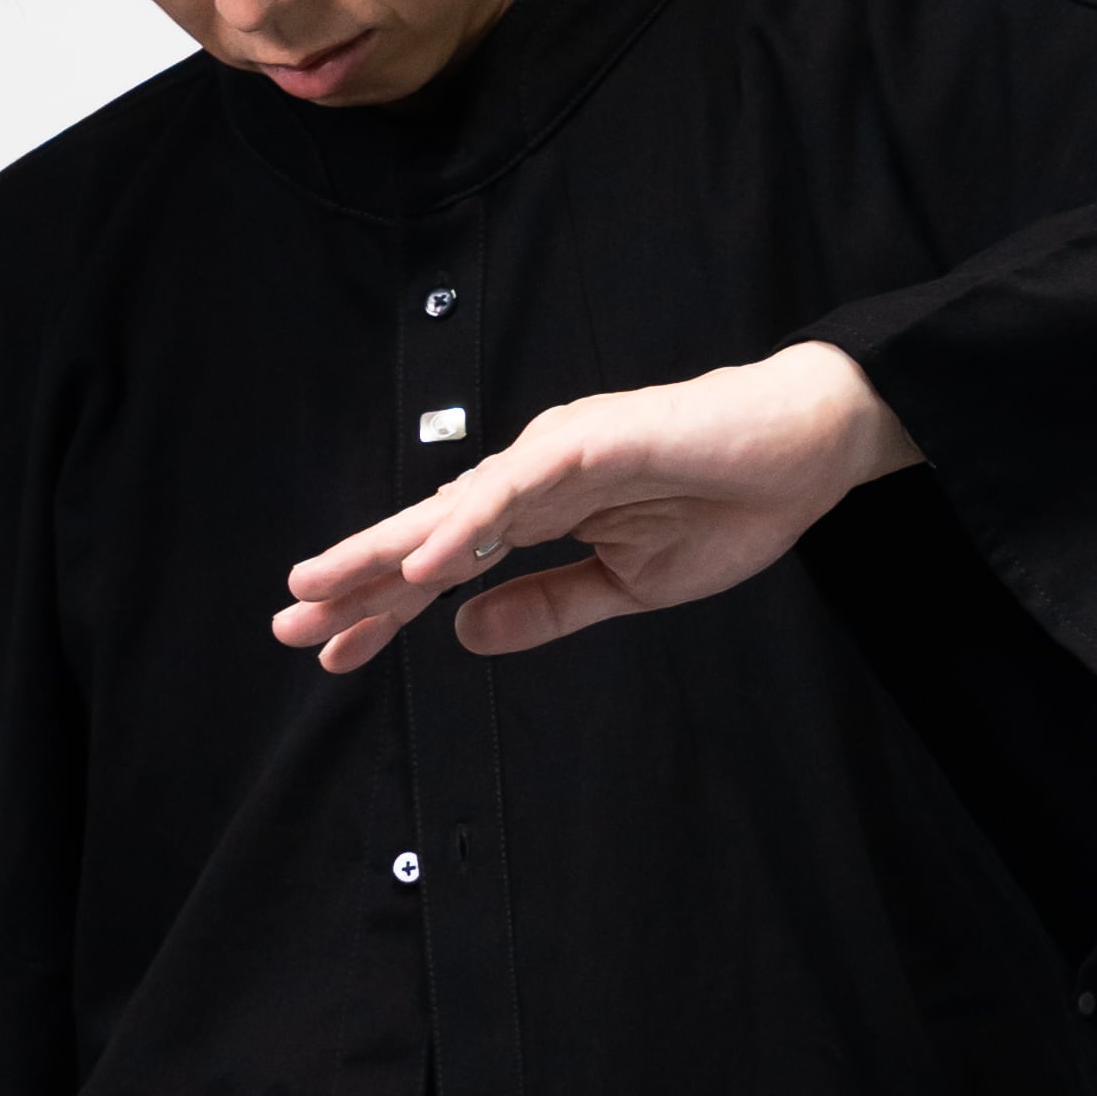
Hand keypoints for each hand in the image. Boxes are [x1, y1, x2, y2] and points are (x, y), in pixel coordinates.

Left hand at [273, 342, 916, 676]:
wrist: (811, 450)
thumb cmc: (732, 504)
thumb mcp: (629, 586)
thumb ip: (547, 606)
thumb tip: (465, 634)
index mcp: (538, 511)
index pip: (443, 565)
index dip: (382, 609)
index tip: (327, 653)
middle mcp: (530, 474)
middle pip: (425, 534)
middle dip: (354, 579)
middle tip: (285, 623)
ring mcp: (556, 452)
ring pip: (453, 510)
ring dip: (385, 552)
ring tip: (323, 591)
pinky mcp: (593, 441)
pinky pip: (517, 491)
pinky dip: (466, 528)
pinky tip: (425, 567)